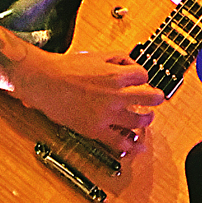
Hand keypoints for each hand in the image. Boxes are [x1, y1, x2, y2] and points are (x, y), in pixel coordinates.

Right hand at [10, 48, 163, 157]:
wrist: (45, 82)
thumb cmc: (66, 68)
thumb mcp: (97, 55)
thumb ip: (118, 58)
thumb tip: (131, 64)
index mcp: (116, 75)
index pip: (144, 76)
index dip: (143, 77)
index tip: (140, 81)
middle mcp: (115, 96)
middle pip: (150, 98)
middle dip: (156, 98)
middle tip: (156, 99)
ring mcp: (107, 115)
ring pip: (139, 121)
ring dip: (146, 120)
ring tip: (146, 119)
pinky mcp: (96, 129)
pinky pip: (119, 141)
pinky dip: (131, 145)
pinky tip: (138, 146)